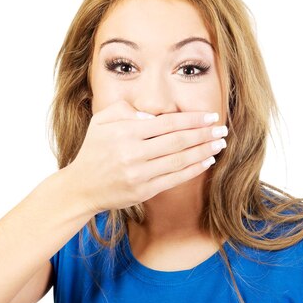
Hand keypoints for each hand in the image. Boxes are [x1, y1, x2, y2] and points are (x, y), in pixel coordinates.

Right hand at [65, 100, 227, 215]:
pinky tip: (207, 161)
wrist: (81, 187)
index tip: (211, 116)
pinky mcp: (143, 191)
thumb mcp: (101, 121)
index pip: (167, 123)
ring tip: (219, 143)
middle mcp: (132, 153)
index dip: (192, 119)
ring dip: (204, 151)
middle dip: (204, 134)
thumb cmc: (94, 150)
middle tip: (222, 129)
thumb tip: (154, 116)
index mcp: (125, 132)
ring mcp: (139, 174)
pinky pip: (174, 178)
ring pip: (179, 160)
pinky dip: (193, 169)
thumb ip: (125, 110)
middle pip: (178, 141)